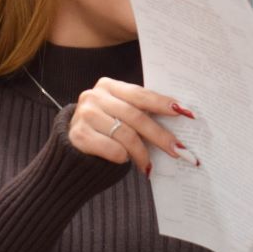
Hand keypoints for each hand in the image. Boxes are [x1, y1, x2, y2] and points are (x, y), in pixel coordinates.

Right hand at [67, 77, 196, 175]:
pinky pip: (112, 148)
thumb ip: (139, 112)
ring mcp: (85, 114)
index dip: (162, 103)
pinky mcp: (78, 135)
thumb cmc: (103, 132)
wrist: (69, 152)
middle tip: (177, 149)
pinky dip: (122, 157)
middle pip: (135, 116)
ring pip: (125, 134)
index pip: (140, 94)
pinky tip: (125, 161)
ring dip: (142, 153)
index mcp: (108, 86)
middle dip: (159, 135)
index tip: (183, 112)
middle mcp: (94, 96)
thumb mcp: (119, 115)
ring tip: (149, 165)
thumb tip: (178, 119)